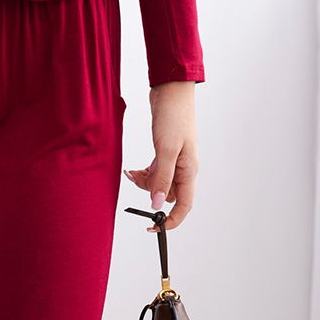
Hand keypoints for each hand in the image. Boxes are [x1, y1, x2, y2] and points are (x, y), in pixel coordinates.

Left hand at [123, 81, 198, 232]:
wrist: (171, 91)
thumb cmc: (174, 117)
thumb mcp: (166, 149)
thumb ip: (161, 178)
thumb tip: (157, 204)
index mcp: (189, 170)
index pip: (184, 205)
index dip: (171, 220)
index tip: (155, 227)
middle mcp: (185, 168)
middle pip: (168, 194)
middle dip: (150, 193)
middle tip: (135, 181)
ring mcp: (176, 159)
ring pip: (160, 181)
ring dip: (145, 181)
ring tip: (130, 173)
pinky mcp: (167, 150)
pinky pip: (157, 169)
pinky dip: (145, 171)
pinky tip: (134, 168)